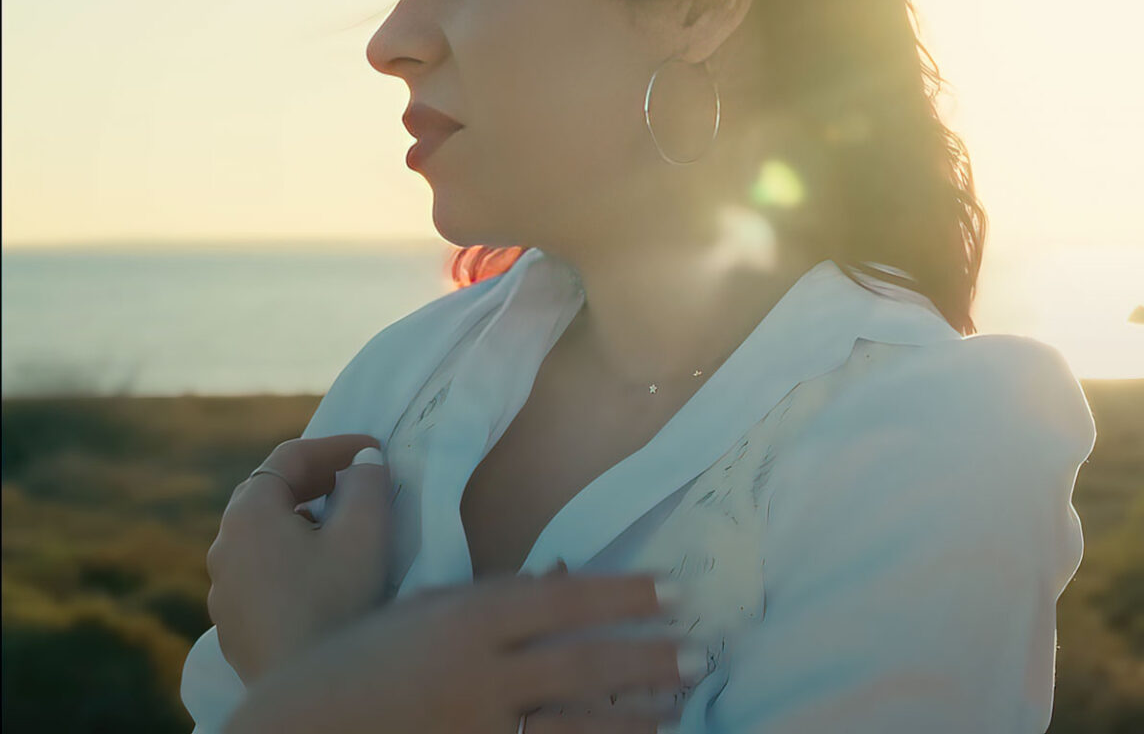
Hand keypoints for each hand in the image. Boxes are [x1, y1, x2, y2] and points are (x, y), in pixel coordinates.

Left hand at [206, 433, 390, 682]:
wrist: (308, 686)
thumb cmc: (337, 600)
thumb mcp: (365, 532)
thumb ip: (366, 483)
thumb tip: (362, 461)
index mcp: (249, 514)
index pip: (287, 457)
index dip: (334, 446)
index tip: (374, 450)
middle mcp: (223, 545)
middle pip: (266, 492)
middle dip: (314, 479)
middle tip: (356, 479)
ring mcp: (222, 587)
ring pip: (261, 533)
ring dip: (300, 518)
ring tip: (341, 526)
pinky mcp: (232, 621)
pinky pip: (259, 568)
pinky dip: (289, 554)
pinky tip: (320, 573)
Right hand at [226, 567, 697, 733]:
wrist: (293, 729)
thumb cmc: (355, 661)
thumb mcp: (419, 611)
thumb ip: (490, 598)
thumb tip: (562, 574)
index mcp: (466, 620)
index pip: (565, 601)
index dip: (626, 594)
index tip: (674, 590)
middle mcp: (478, 676)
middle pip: (584, 666)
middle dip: (648, 660)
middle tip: (700, 655)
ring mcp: (476, 730)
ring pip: (575, 725)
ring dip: (633, 718)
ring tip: (679, 707)